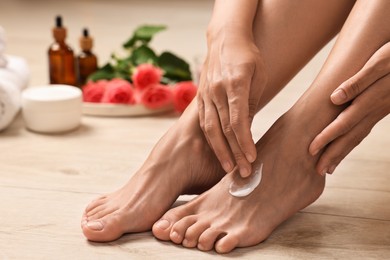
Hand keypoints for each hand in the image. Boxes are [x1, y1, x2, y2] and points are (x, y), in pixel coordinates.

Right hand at [197, 29, 266, 176]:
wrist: (225, 38)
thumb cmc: (248, 56)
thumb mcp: (259, 75)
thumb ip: (252, 102)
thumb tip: (248, 129)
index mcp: (234, 84)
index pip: (238, 121)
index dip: (244, 142)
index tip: (252, 158)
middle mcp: (217, 90)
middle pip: (224, 129)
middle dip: (234, 153)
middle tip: (244, 173)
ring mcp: (206, 94)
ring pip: (211, 128)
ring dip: (220, 151)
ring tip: (229, 169)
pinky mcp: (200, 96)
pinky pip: (204, 121)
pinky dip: (210, 138)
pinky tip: (217, 151)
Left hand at [309, 42, 389, 174]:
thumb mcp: (379, 63)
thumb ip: (357, 82)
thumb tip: (334, 98)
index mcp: (370, 101)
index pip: (344, 124)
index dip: (327, 138)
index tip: (311, 151)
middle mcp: (374, 110)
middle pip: (350, 137)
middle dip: (333, 155)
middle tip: (318, 171)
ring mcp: (379, 112)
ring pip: (358, 137)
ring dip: (343, 153)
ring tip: (330, 167)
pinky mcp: (381, 109)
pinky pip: (364, 130)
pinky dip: (353, 142)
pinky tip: (347, 146)